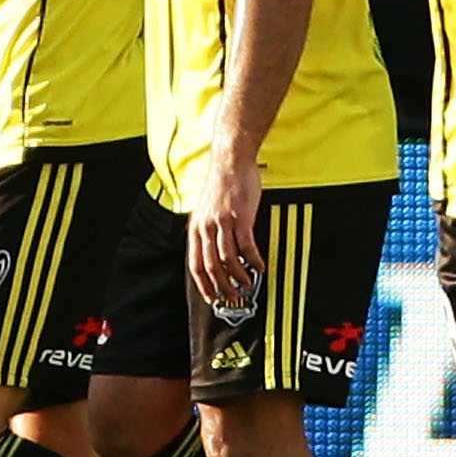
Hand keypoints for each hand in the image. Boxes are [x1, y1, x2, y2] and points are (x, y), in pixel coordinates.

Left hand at [188, 151, 263, 313]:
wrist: (231, 160)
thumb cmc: (222, 182)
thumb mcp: (206, 209)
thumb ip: (208, 229)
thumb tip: (214, 249)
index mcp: (196, 227)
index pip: (195, 264)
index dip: (203, 284)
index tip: (211, 297)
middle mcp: (206, 227)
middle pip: (211, 266)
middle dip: (222, 286)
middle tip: (233, 296)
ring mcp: (223, 222)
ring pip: (228, 259)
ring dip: (239, 276)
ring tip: (248, 284)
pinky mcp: (241, 217)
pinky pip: (246, 246)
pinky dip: (254, 260)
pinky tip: (260, 266)